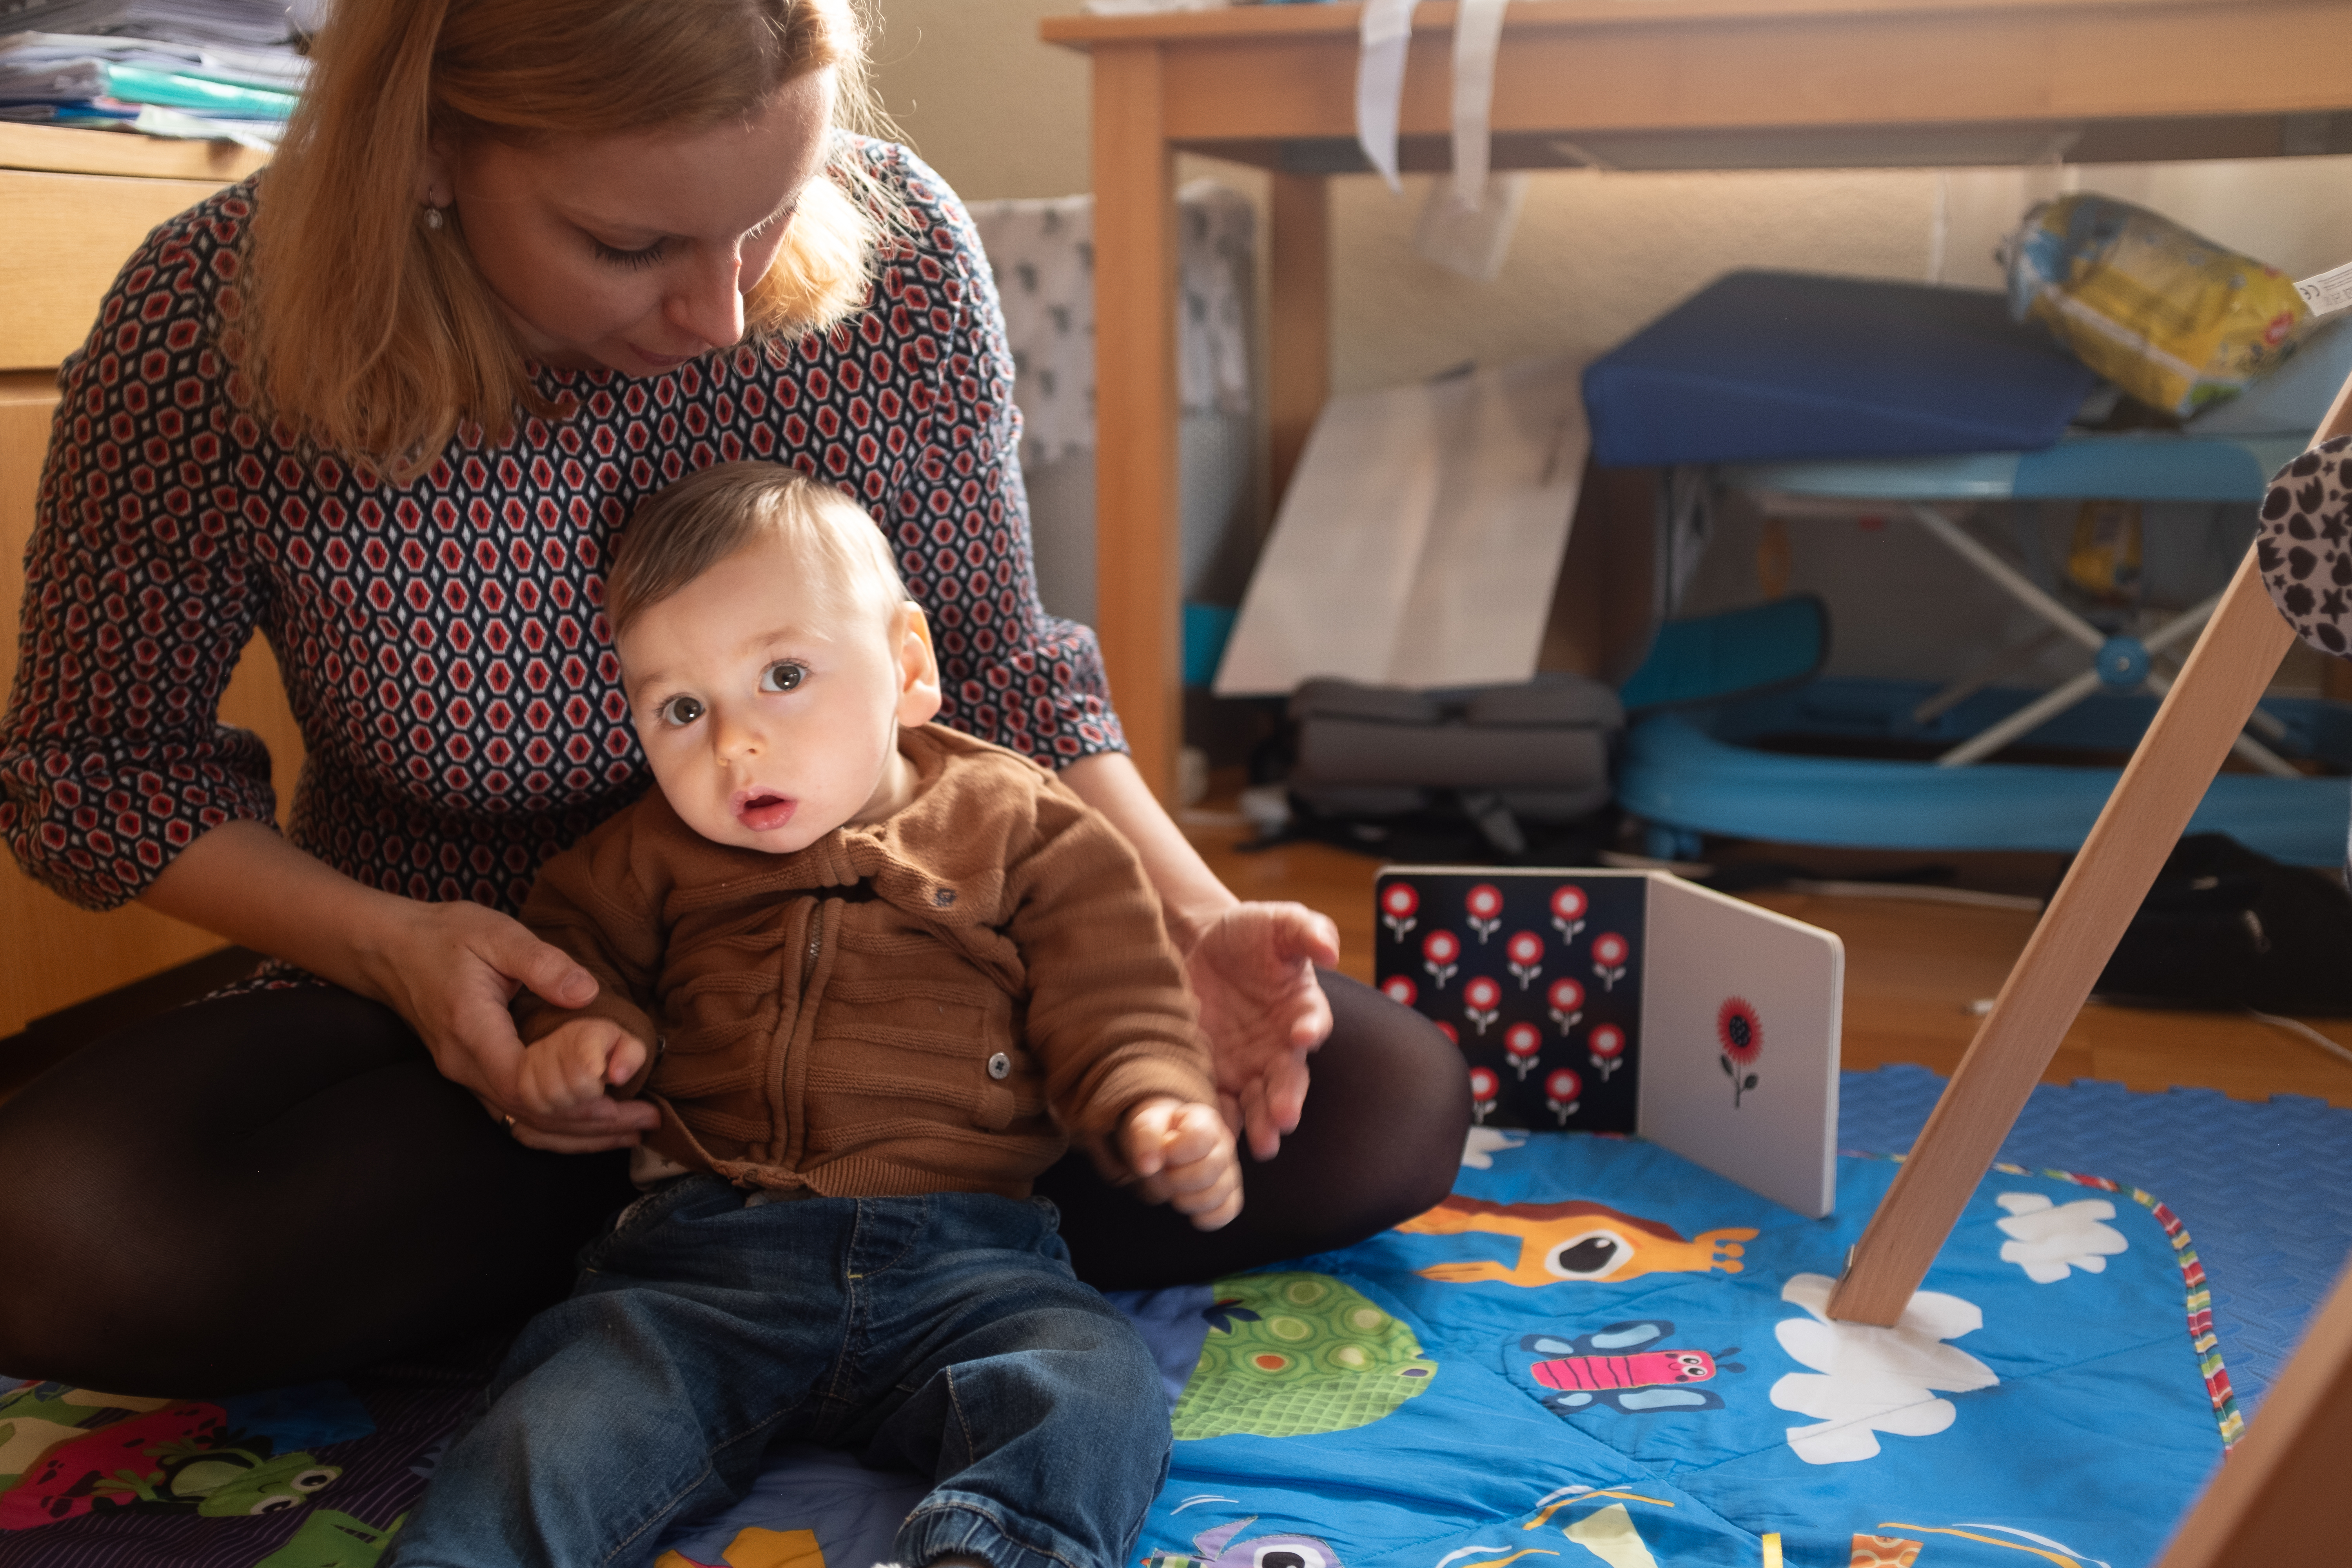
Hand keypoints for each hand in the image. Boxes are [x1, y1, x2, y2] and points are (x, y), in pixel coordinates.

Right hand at [363, 899, 659, 1152]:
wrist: (391, 950)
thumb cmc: (444, 936)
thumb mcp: (496, 934)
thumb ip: (542, 963)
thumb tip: (586, 992)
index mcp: (473, 1032)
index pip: (524, 1084)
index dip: (575, 1094)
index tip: (624, 1087)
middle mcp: (467, 1067)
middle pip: (532, 1116)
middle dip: (594, 1123)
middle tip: (648, 1117)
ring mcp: (466, 1077)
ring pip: (524, 1125)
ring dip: (578, 1134)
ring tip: (631, 1130)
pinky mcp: (473, 1076)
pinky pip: (514, 1117)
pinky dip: (554, 1128)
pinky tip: (588, 1126)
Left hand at [1121, 1098, 1241, 1230]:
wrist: (1164, 1147)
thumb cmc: (1157, 1135)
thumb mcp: (1145, 1125)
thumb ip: (1145, 1138)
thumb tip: (1147, 1165)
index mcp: (1204, 1121)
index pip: (1198, 1140)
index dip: (1173, 1153)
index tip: (1162, 1152)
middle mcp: (1224, 1144)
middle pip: (1208, 1171)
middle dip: (1175, 1179)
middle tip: (1164, 1173)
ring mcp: (1229, 1170)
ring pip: (1218, 1195)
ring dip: (1186, 1200)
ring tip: (1174, 1189)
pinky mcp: (1230, 1193)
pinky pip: (1227, 1211)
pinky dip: (1205, 1216)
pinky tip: (1190, 1210)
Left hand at [1183, 901, 1339, 1161]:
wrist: (1202, 948)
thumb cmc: (1249, 934)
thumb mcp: (1278, 921)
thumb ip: (1307, 930)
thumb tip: (1329, 949)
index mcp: (1300, 1009)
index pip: (1312, 1021)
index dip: (1309, 1028)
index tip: (1302, 1037)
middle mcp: (1279, 1046)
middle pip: (1288, 1077)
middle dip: (1287, 1097)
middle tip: (1283, 1118)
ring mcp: (1248, 1065)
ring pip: (1259, 1101)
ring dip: (1261, 1122)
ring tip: (1262, 1143)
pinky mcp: (1216, 1075)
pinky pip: (1220, 1103)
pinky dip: (1219, 1120)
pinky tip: (1214, 1136)